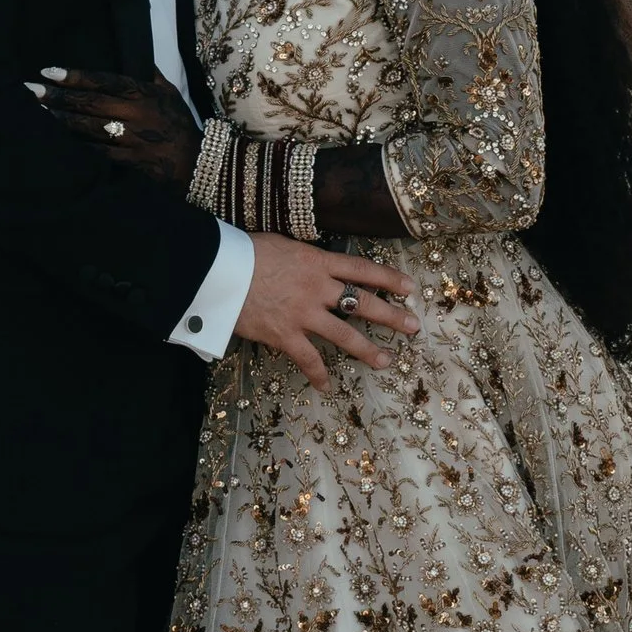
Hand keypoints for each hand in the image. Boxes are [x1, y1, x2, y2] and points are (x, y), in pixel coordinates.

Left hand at [29, 66, 199, 189]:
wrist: (197, 162)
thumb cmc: (180, 124)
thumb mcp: (170, 93)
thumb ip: (150, 75)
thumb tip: (137, 55)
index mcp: (143, 94)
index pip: (104, 81)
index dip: (75, 76)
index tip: (50, 71)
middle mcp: (134, 115)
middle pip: (90, 103)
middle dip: (59, 97)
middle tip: (31, 91)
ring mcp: (129, 139)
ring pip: (88, 128)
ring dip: (62, 120)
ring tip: (39, 112)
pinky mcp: (127, 161)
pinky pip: (97, 153)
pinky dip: (78, 147)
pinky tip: (59, 141)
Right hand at [235, 234, 415, 388]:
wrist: (218, 271)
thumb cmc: (246, 252)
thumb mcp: (284, 246)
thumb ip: (306, 258)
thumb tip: (317, 265)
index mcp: (318, 262)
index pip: (362, 269)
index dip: (389, 279)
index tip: (410, 287)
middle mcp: (317, 288)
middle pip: (363, 303)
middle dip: (391, 315)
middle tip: (413, 326)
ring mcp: (303, 314)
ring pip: (344, 335)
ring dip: (367, 350)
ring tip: (386, 360)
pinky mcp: (284, 335)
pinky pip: (308, 359)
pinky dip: (318, 374)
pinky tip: (327, 386)